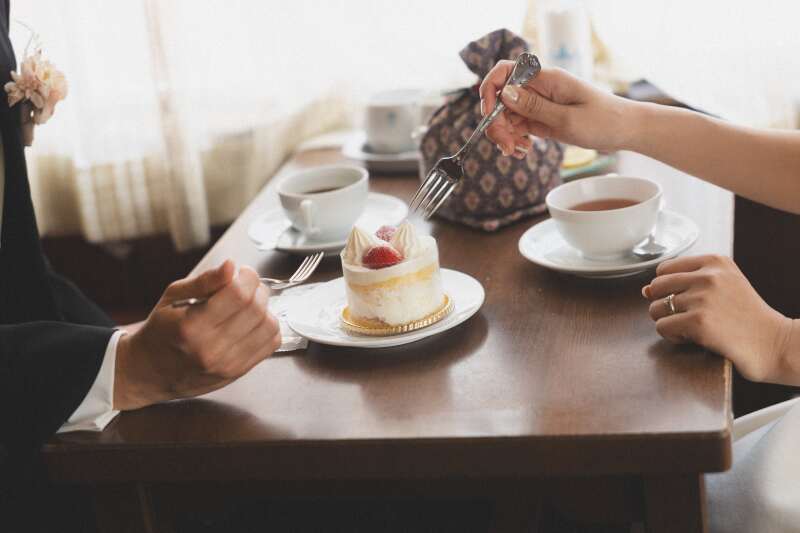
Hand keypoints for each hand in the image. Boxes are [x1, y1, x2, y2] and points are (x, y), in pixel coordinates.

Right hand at [114, 260, 280, 409]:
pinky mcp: (239, 372)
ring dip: (265, 308)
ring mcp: (228, 364)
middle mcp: (212, 349)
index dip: (247, 277)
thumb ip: (205, 281)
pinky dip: (268, 327)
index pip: (238, 295)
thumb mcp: (173, 298)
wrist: (150, 373)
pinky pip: (271, 344)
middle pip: (256, 309)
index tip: (242, 272)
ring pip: (269, 326)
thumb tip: (231, 266)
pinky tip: (252, 322)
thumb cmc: (161, 331)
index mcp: (191, 327)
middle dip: (257, 288)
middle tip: (245, 285)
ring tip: (248, 304)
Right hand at [479, 63, 634, 155]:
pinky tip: (523, 150)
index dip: (490, 90)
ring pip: (506, 115)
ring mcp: (539, 103)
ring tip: (517, 152)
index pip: (505, 72)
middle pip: (501, 99)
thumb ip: (534, 107)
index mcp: (546, 79)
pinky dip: (515, 139)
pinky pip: (517, 125)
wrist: (625, 130)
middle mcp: (538, 88)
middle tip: (506, 147)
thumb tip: (504, 93)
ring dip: (505, 135)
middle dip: (497, 123)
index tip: (489, 114)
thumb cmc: (603, 121)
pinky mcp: (541, 117)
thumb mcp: (567, 119)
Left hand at [642, 254, 792, 382]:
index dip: (667, 289)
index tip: (686, 301)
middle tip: (685, 318)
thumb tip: (644, 289)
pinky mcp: (698, 322)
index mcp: (715, 262)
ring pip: (656, 309)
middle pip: (656, 287)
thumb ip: (686, 282)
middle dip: (663, 305)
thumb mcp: (724, 286)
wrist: (776, 344)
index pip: (665, 269)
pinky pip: (662, 327)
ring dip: (668, 322)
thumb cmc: (746, 318)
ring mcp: (703, 299)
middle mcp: (708, 276)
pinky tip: (692, 339)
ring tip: (692, 329)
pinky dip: (672, 336)